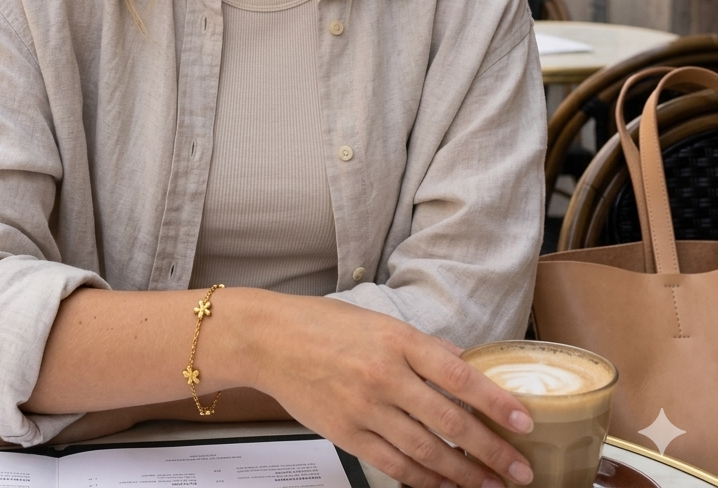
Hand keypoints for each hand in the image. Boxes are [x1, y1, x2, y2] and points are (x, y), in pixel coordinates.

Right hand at [230, 295, 533, 487]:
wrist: (268, 339)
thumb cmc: (321, 324)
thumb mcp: (377, 321)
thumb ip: (421, 345)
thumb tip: (462, 363)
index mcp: (396, 340)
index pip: (458, 374)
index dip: (495, 402)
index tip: (524, 422)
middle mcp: (384, 375)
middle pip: (449, 421)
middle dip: (491, 451)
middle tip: (520, 470)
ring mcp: (364, 408)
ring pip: (427, 452)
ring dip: (464, 475)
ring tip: (490, 486)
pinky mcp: (347, 434)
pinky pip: (394, 465)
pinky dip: (424, 481)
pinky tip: (444, 487)